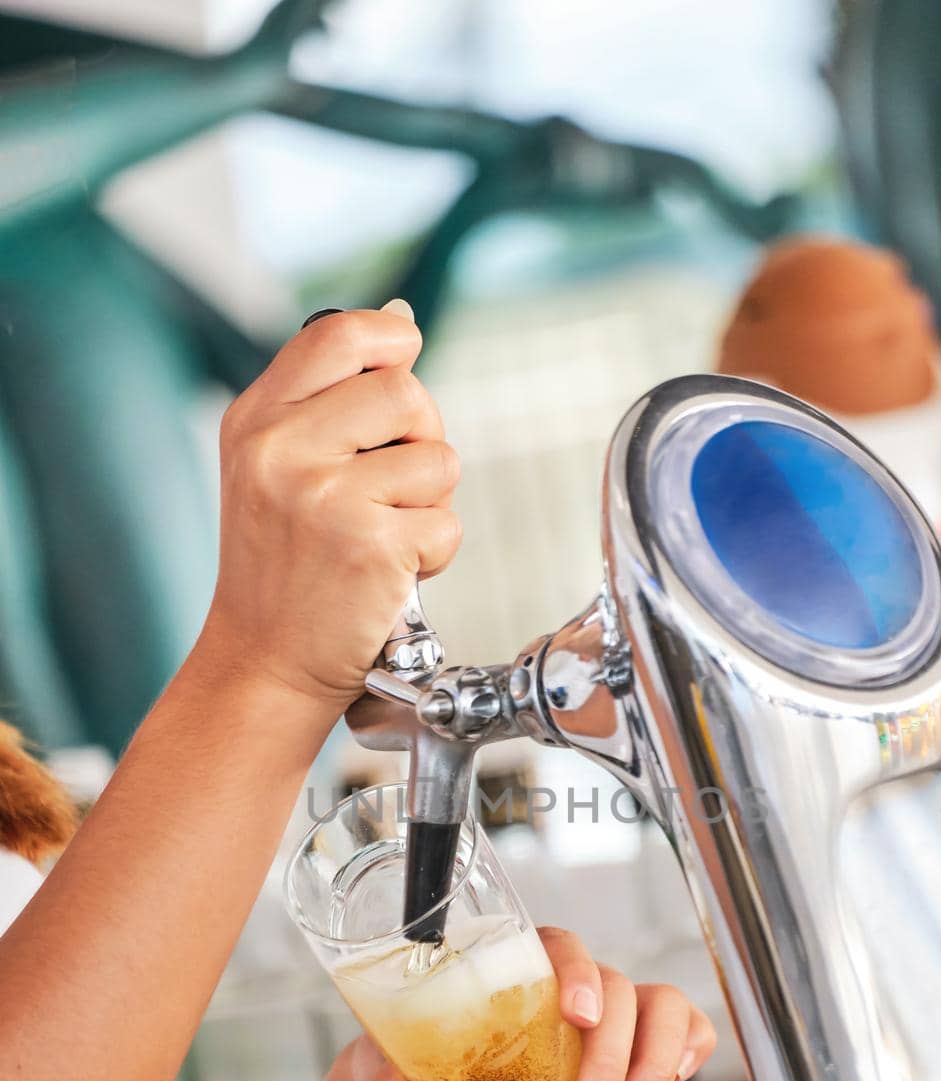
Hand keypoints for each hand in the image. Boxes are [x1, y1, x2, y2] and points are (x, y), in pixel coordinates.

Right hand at [200, 301, 461, 712]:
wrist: (264, 663)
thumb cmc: (280, 568)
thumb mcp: (272, 466)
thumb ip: (328, 395)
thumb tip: (401, 322)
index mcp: (257, 421)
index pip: (339, 336)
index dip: (390, 341)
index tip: (402, 364)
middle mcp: (284, 452)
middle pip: (405, 392)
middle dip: (421, 436)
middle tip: (392, 483)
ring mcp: (327, 499)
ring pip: (438, 460)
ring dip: (429, 503)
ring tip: (382, 534)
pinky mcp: (372, 548)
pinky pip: (447, 524)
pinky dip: (433, 554)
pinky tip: (389, 572)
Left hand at [339, 926, 716, 1080]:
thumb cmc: (417, 1076)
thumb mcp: (393, 1079)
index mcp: (516, 971)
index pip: (561, 945)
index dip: (579, 972)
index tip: (576, 1016)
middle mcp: (572, 986)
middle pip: (616, 990)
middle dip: (611, 1056)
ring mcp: (611, 1015)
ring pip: (662, 1009)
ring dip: (655, 1063)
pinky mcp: (637, 1048)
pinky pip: (686, 1030)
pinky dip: (693, 1049)